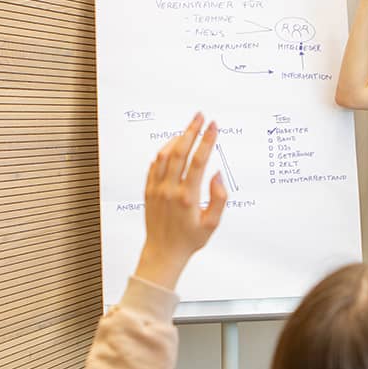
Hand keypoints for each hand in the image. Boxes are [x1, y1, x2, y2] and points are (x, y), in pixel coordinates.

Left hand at [134, 113, 228, 289]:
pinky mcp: (149, 191)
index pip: (198, 161)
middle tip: (200, 116)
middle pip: (180, 151)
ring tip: (188, 129)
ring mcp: (157, 189)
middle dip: (191, 130)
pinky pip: (154, 165)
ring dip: (176, 138)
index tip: (214, 126)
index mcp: (187, 197)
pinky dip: (163, 152)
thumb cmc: (189, 240)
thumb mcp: (212, 224)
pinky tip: (171, 146)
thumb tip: (217, 175)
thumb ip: (218, 198)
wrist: (163, 252)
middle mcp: (170, 190)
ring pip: (164, 155)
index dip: (207, 140)